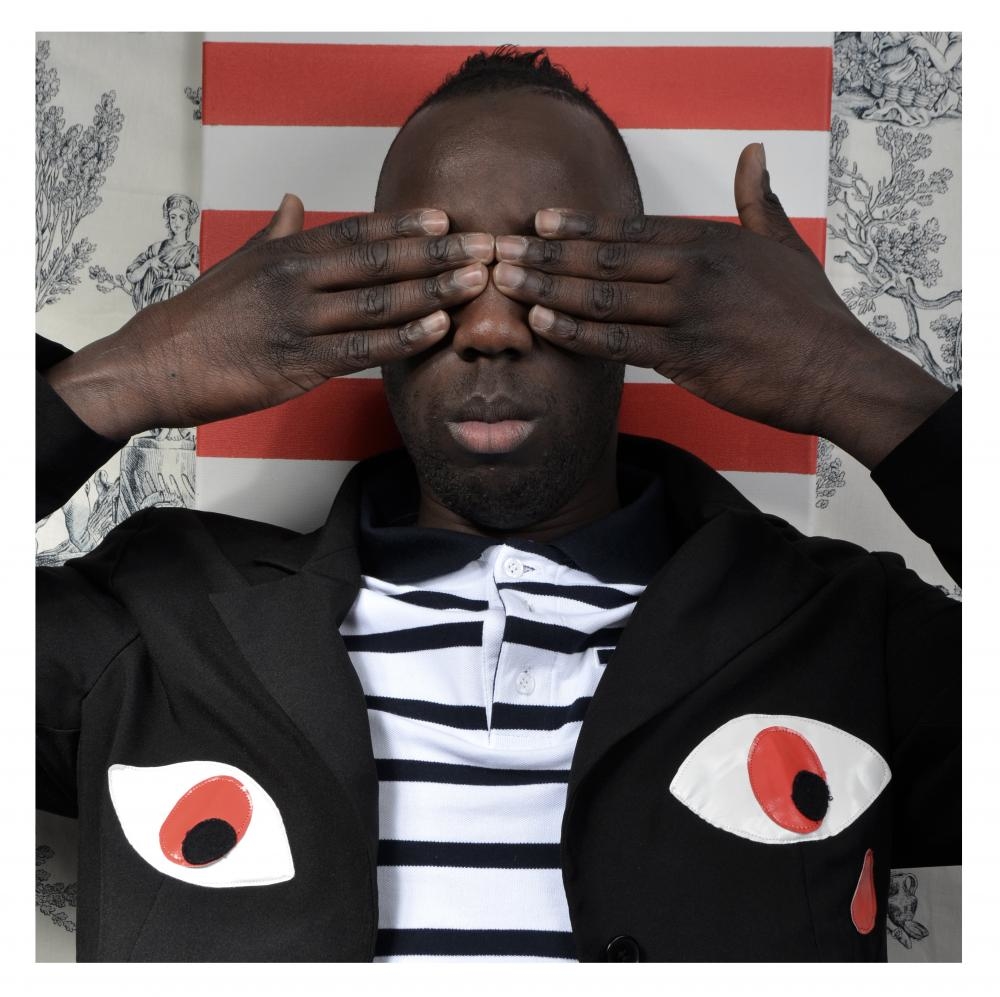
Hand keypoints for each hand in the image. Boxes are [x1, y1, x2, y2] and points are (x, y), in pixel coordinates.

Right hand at [47, 195, 492, 438]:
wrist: (162, 361)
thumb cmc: (207, 313)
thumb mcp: (241, 263)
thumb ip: (277, 232)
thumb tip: (293, 198)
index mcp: (287, 253)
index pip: (356, 232)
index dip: (403, 224)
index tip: (445, 217)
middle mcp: (298, 280)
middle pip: (379, 262)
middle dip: (435, 253)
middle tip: (482, 247)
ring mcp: (301, 322)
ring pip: (378, 303)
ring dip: (432, 291)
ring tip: (474, 282)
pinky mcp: (301, 365)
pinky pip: (364, 348)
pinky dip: (404, 338)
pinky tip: (438, 328)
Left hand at [491, 143, 951, 464]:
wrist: (836, 369)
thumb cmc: (810, 313)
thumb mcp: (786, 245)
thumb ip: (758, 201)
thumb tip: (755, 154)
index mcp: (710, 240)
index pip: (630, 229)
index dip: (580, 227)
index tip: (539, 222)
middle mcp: (692, 269)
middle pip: (604, 257)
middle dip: (547, 254)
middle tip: (501, 251)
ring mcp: (686, 311)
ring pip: (602, 296)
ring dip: (547, 289)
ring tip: (505, 285)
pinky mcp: (685, 354)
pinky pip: (617, 341)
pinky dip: (576, 333)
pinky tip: (542, 326)